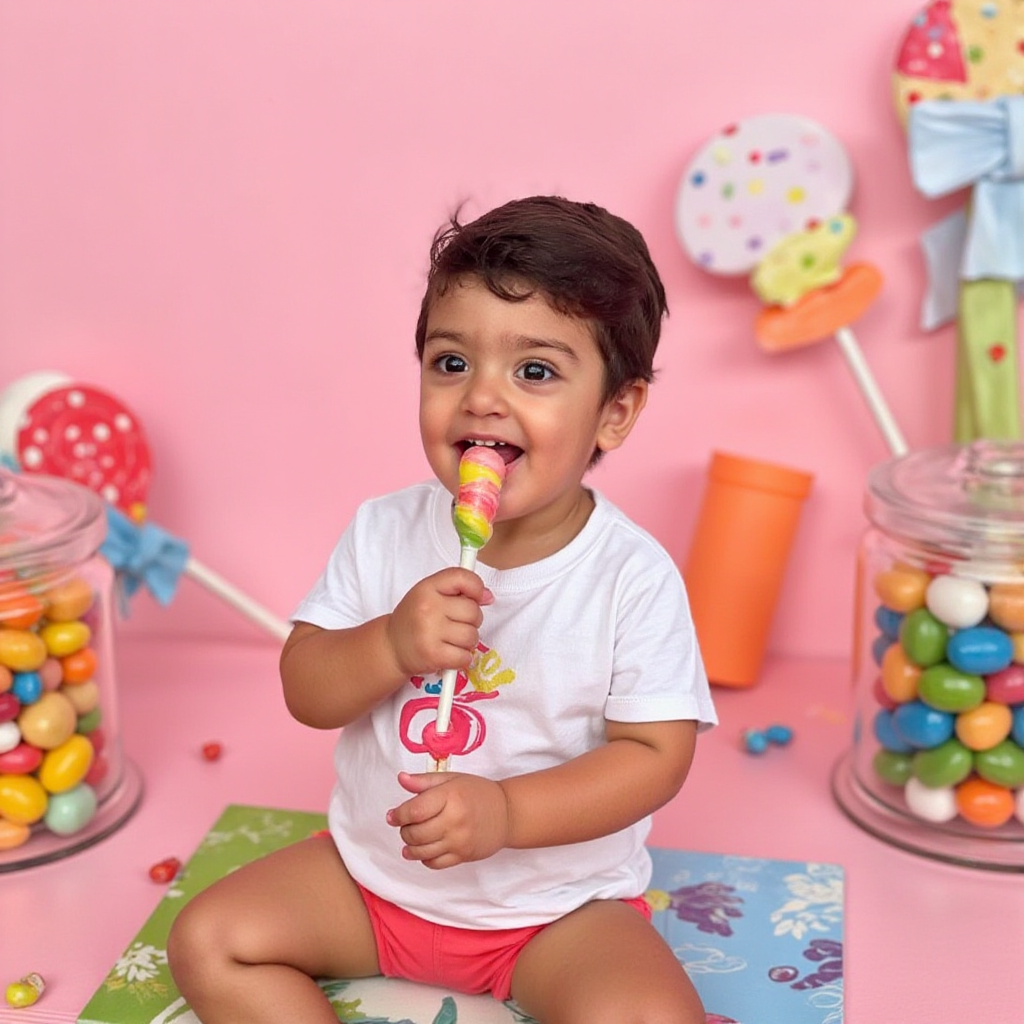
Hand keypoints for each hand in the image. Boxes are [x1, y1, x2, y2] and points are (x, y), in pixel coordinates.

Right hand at [385, 569, 493, 678]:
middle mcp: (428, 608)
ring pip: (472, 636)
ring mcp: (429, 632)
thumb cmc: (415, 618)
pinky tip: (449, 653)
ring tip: (451, 640)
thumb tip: (488, 596)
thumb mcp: (429, 594)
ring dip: (467, 641)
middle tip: (455, 623)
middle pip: (473, 611)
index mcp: (427, 588)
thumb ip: (458, 589)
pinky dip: (462, 658)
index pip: (462, 577)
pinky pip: (466, 657)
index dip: (477, 587)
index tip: (477, 597)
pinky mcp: (433, 656)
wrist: (391, 646)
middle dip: (471, 620)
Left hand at [386, 771, 509, 868]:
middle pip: (415, 833)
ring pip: (422, 851)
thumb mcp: (452, 779)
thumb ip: (424, 781)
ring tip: (410, 839)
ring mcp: (459, 841)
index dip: (398, 815)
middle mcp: (454, 820)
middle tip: (405, 825)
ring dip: (410, 847)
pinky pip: (435, 863)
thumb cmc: (478, 792)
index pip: (414, 811)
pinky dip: (424, 858)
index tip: (392, 816)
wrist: (507, 813)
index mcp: (450, 797)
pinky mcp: (463, 856)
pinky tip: (424, 850)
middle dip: (404, 830)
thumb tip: (401, 779)